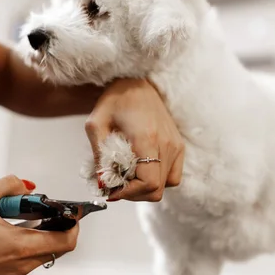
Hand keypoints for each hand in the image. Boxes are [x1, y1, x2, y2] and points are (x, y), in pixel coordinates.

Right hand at [0, 175, 77, 274]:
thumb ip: (8, 184)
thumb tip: (28, 186)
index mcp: (21, 245)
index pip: (66, 240)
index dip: (75, 223)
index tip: (71, 209)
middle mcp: (24, 262)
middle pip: (61, 246)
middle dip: (60, 224)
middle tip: (48, 207)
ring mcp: (18, 270)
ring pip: (47, 250)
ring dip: (46, 230)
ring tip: (27, 213)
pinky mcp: (10, 272)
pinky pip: (33, 255)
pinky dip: (34, 239)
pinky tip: (16, 224)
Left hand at [85, 78, 183, 201]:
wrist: (137, 81)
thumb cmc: (115, 99)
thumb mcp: (96, 125)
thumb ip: (98, 156)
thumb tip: (102, 183)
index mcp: (147, 138)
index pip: (149, 183)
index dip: (129, 194)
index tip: (111, 191)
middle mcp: (167, 144)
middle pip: (157, 189)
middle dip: (134, 194)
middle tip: (116, 186)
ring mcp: (176, 145)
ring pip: (166, 185)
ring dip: (145, 188)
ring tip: (128, 178)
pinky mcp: (178, 145)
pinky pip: (174, 176)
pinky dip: (159, 180)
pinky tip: (142, 171)